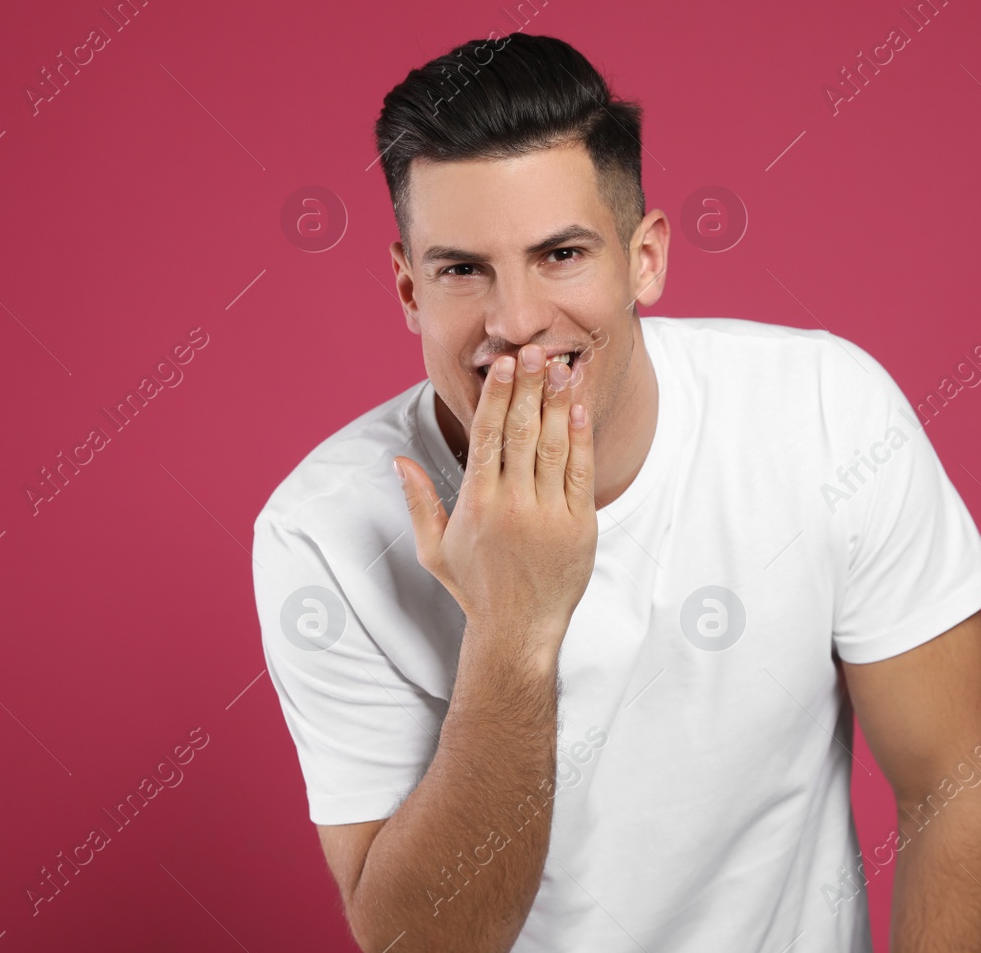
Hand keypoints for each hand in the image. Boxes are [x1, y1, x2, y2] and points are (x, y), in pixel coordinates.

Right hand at [395, 343, 597, 651]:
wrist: (517, 631)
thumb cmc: (474, 588)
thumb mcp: (434, 548)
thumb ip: (418, 501)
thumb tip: (398, 461)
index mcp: (477, 503)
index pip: (486, 437)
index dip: (495, 396)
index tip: (502, 364)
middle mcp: (513, 504)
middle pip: (521, 432)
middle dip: (527, 387)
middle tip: (534, 350)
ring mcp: (548, 514)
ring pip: (554, 446)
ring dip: (556, 403)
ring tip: (560, 367)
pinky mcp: (579, 525)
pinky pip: (582, 473)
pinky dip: (581, 439)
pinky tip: (577, 409)